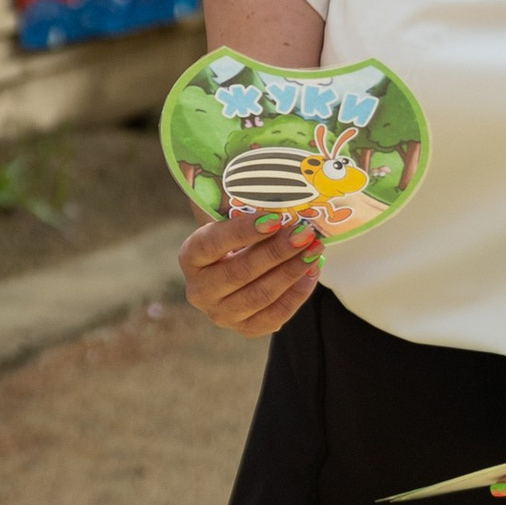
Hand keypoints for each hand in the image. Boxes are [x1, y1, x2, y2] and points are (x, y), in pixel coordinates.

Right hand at [179, 202, 323, 338]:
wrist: (238, 268)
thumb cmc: (239, 235)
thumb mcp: (231, 217)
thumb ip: (242, 203)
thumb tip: (272, 175)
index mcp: (190, 256)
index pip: (212, 244)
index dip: (243, 231)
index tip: (276, 218)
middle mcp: (199, 290)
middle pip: (239, 272)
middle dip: (276, 251)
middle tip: (305, 232)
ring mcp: (221, 314)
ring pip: (259, 296)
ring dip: (291, 271)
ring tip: (315, 249)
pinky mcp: (245, 329)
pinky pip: (275, 316)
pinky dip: (297, 294)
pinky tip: (312, 271)